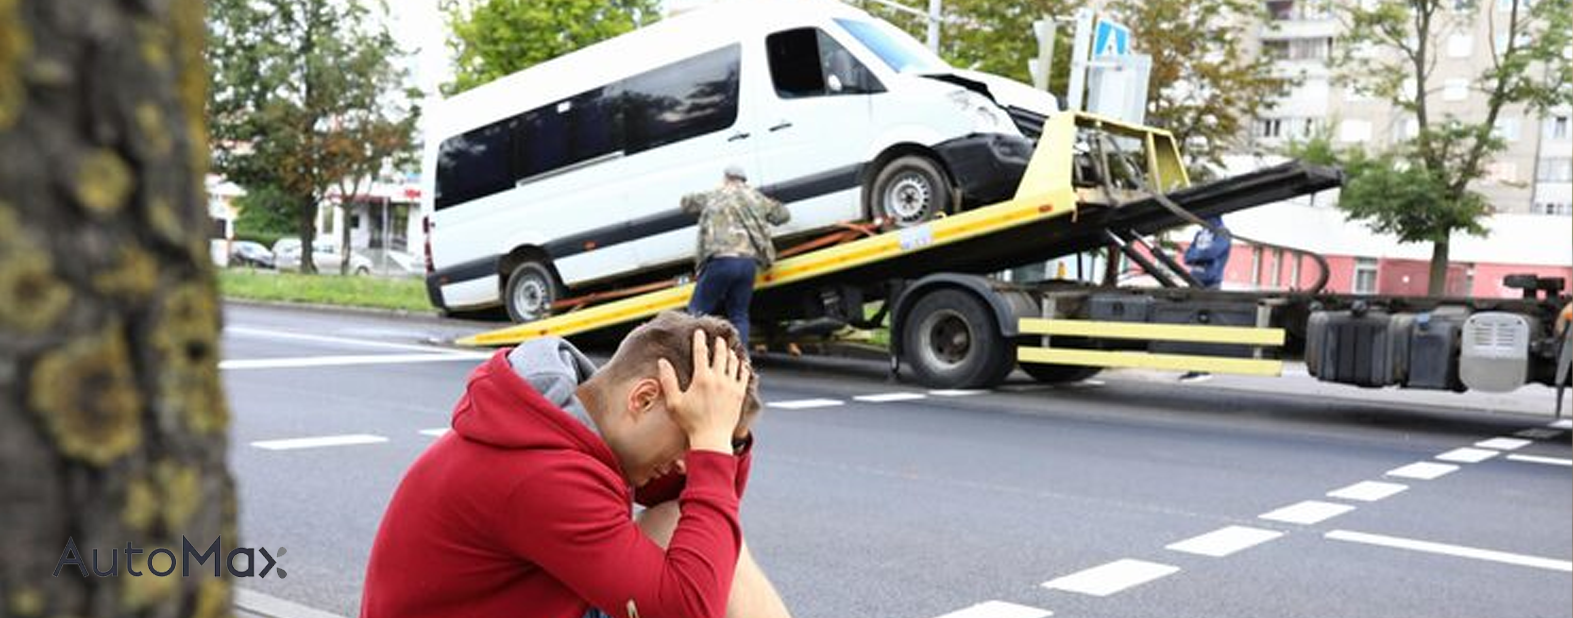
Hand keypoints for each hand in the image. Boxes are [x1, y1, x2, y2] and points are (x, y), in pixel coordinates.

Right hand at [657, 330, 749, 453]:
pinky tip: (742, 364)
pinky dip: (743, 367)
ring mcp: (731, 386)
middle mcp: (718, 379)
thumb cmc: (691, 422)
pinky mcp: (739, 394)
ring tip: (729, 350)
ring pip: (733, 362)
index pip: (701, 352)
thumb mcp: (674, 402)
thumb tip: (663, 362)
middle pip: (720, 354)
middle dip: (719, 344)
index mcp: (702, 378)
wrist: (712, 438)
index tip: (700, 332)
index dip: (700, 340)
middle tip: (718, 339)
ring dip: (731, 354)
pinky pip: (744, 375)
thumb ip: (668, 380)